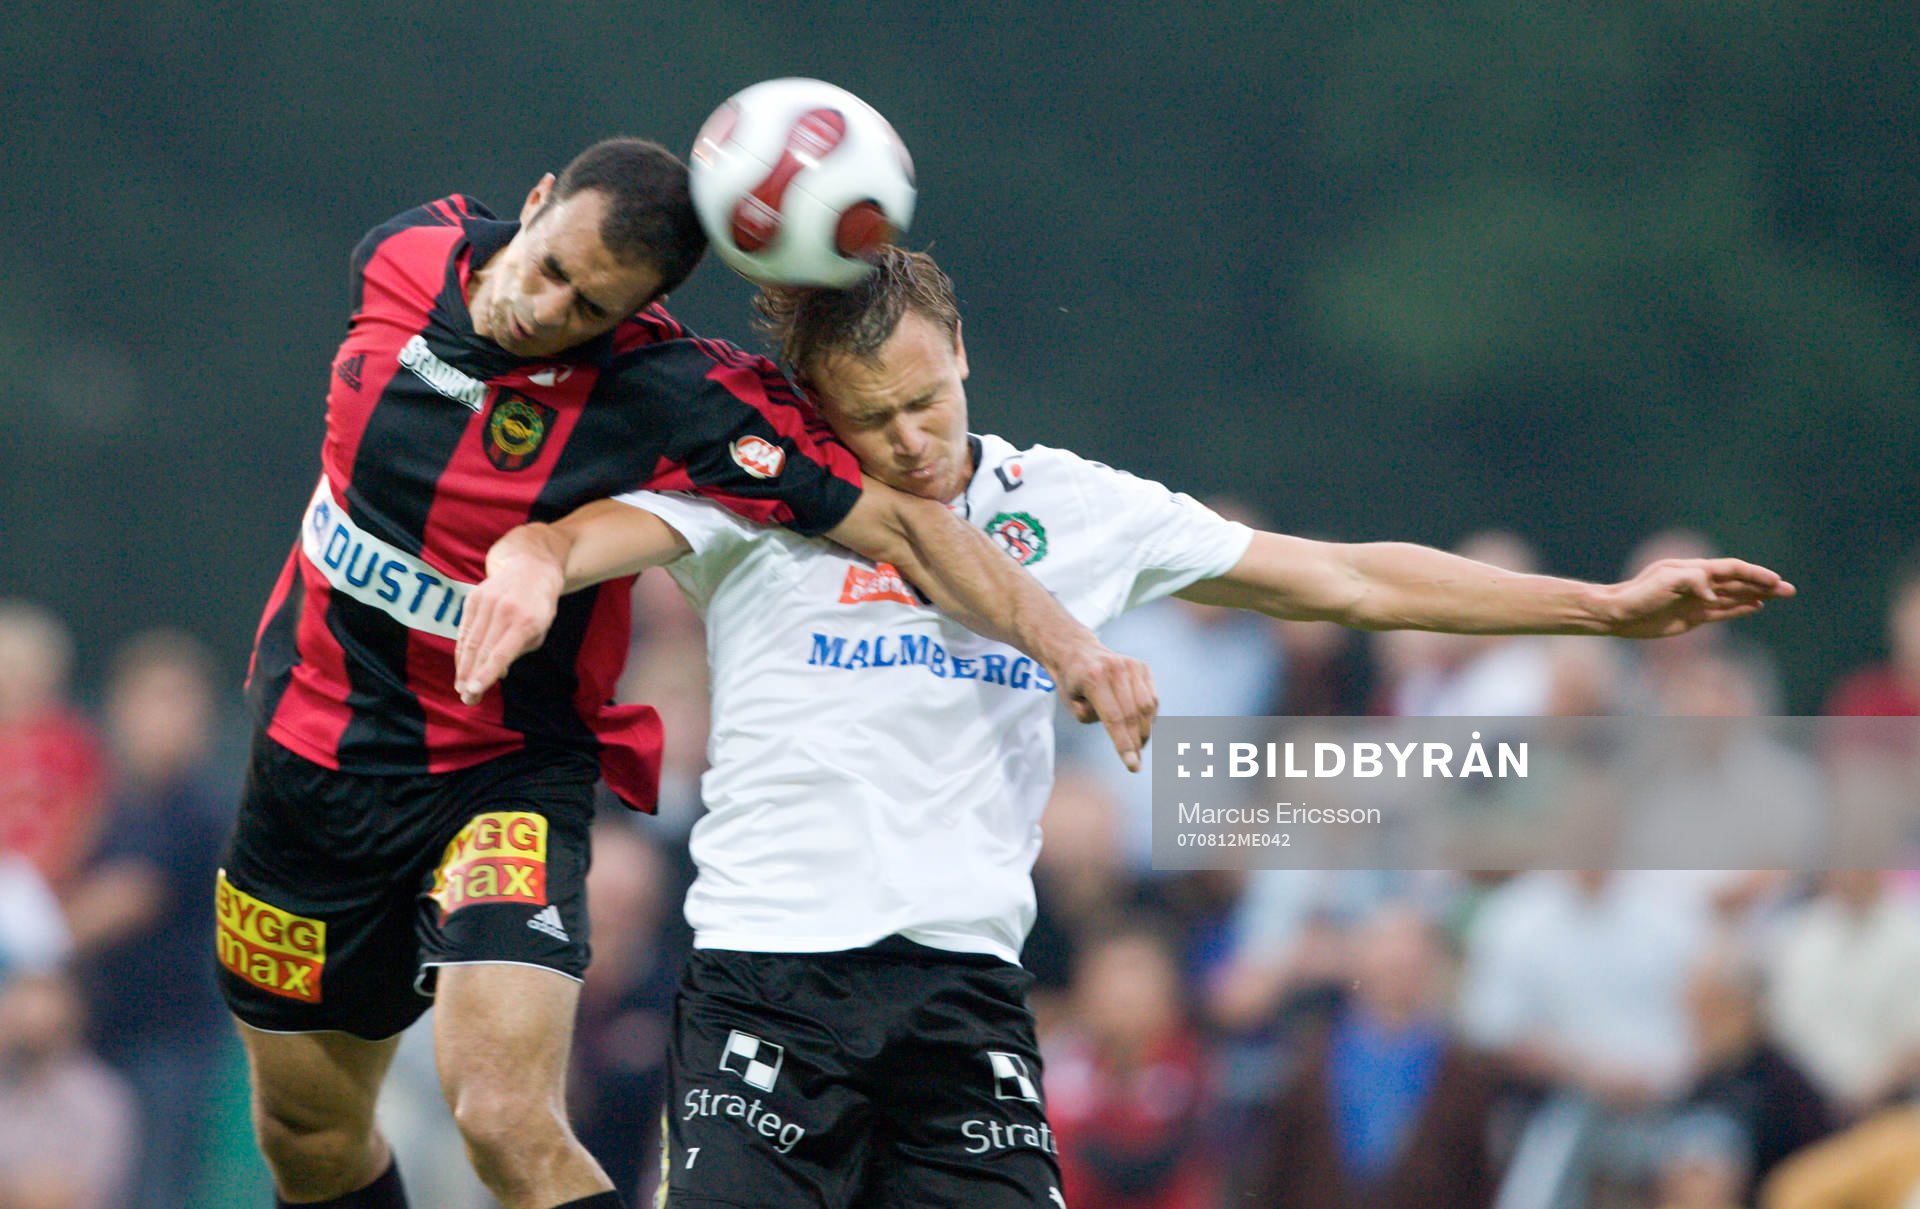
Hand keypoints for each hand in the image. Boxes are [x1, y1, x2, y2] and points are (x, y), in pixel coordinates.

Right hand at [453, 558, 564, 704]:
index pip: (500, 654)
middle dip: (472, 678)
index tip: (474, 692)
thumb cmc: (538, 607)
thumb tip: (496, 673)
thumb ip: (517, 652)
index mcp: (526, 622)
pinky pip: (463, 629)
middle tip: (467, 700)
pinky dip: (461, 650)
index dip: (486, 674)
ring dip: (463, 668)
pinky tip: (461, 667)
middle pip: (481, 651)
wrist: (530, 568)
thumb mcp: (538, 631)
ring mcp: (487, 602)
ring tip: (461, 688)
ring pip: (468, 642)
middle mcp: (504, 611)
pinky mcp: (473, 598)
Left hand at [1052, 643, 1157, 771]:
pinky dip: (1149, 716)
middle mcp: (1115, 668)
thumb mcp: (1074, 706)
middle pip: (1133, 714)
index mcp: (1094, 678)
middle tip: (1135, 762)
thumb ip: (1096, 718)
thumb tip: (1124, 731)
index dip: (1124, 745)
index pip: (1114, 719)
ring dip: (1145, 731)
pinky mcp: (1142, 666)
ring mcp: (1131, 665)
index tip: (1133, 767)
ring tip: (1138, 746)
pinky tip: (1140, 726)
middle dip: (1136, 742)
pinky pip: (1152, 698)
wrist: (1076, 651)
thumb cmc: (1073, 685)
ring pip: (1147, 706)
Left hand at [1600, 557, 1794, 637]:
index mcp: (1694, 570)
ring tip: (1779, 596)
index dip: (1754, 574)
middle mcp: (1699, 583)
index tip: (1775, 580)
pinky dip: (1739, 608)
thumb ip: (1691, 582)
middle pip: (1738, 582)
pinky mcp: (1691, 617)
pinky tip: (1755, 607)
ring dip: (1756, 595)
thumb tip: (1712, 594)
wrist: (1617, 614)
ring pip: (1733, 596)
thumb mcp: (1664, 582)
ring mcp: (1696, 600)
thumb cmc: (1638, 594)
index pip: (1732, 570)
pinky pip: (1722, 611)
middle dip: (1764, 584)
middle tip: (1790, 590)